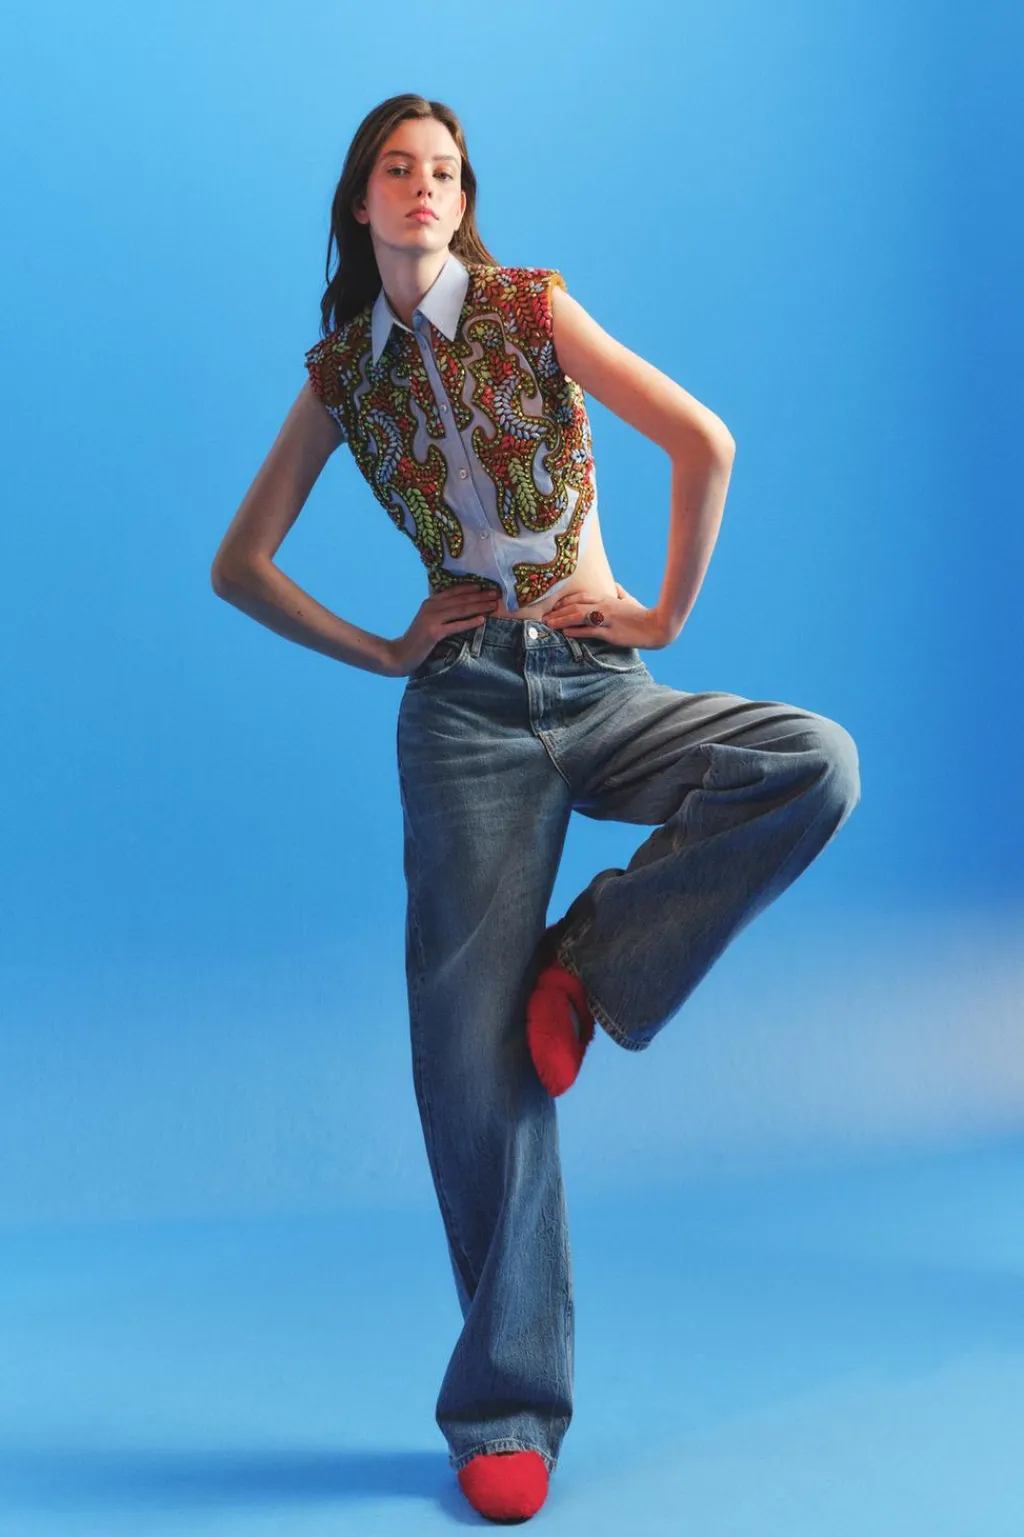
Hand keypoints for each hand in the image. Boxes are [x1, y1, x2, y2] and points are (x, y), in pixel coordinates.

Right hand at [381, 583, 500, 676]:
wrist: (399, 654)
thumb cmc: (417, 640)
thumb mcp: (428, 621)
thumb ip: (442, 613)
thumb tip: (463, 609)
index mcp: (430, 602)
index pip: (454, 591)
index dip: (471, 588)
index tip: (486, 587)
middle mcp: (431, 607)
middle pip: (460, 599)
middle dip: (480, 596)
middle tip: (496, 594)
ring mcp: (432, 619)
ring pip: (460, 609)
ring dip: (478, 606)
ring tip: (493, 605)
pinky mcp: (434, 632)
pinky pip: (456, 625)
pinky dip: (469, 622)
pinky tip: (481, 619)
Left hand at [541, 583, 673, 648]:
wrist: (657, 626)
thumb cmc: (642, 615)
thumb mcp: (630, 600)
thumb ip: (619, 593)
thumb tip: (614, 585)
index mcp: (607, 598)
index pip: (581, 596)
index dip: (565, 600)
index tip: (553, 606)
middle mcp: (604, 606)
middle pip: (575, 605)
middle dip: (558, 611)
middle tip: (544, 616)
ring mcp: (607, 619)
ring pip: (579, 616)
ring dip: (562, 619)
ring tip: (549, 624)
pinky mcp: (610, 633)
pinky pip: (590, 630)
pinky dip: (576, 631)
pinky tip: (565, 632)